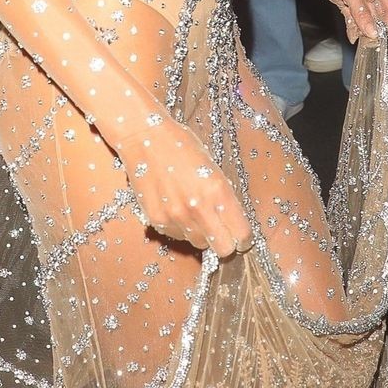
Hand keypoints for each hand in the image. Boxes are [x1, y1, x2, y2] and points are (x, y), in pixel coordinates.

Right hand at [115, 116, 251, 259]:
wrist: (144, 138)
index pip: (241, 234)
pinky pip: (177, 236)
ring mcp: (176, 217)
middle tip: (221, 230)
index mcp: (218, 191)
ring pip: (199, 244)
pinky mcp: (156, 220)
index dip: (243, 236)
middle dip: (225, 241)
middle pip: (223, 249)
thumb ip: (223, 197)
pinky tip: (176, 208)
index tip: (241, 234)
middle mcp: (198, 209)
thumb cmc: (181, 146)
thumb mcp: (213, 168)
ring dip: (201, 234)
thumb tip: (232, 222)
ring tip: (194, 212)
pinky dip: (180, 228)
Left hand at [295, 0, 387, 41]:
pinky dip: (352, 25)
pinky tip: (352, 36)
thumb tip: (373, 33)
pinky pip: (351, 15)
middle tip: (369, 46)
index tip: (380, 38)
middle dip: (374, 29)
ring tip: (360, 44)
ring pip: (364, 16)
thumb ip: (361, 12)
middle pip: (377, 14)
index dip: (387, 23)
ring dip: (362, 29)